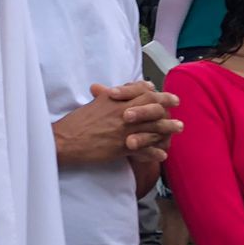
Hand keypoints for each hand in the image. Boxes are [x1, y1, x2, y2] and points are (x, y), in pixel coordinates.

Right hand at [54, 81, 182, 165]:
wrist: (65, 140)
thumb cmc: (75, 123)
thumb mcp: (92, 105)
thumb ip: (106, 98)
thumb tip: (113, 90)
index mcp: (112, 100)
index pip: (139, 90)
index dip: (152, 90)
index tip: (159, 91)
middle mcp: (121, 112)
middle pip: (151, 105)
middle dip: (167, 103)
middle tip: (176, 103)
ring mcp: (123, 130)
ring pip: (153, 127)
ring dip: (168, 127)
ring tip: (178, 127)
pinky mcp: (122, 147)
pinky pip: (145, 149)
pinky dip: (155, 152)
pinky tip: (162, 154)